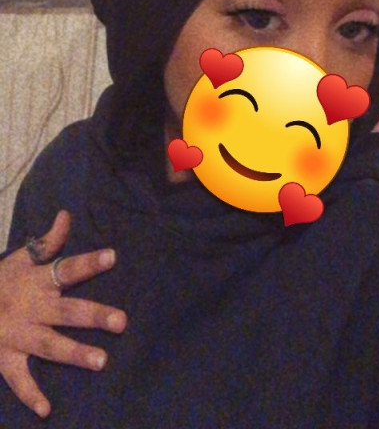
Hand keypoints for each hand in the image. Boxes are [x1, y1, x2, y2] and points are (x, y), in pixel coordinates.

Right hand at [0, 211, 126, 417]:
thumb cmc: (0, 282)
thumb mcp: (19, 259)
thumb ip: (47, 242)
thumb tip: (66, 215)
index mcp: (38, 281)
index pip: (67, 268)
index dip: (88, 263)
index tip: (112, 256)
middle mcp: (32, 307)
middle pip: (67, 311)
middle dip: (93, 316)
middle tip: (122, 321)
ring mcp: (18, 334)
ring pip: (50, 345)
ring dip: (75, 354)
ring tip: (102, 362)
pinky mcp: (5, 357)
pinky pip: (18, 379)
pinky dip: (30, 394)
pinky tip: (46, 410)